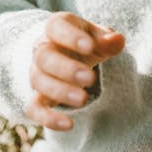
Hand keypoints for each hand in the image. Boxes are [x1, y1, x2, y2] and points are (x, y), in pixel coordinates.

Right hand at [26, 11, 124, 130]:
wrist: (70, 55)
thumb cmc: (86, 42)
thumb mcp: (98, 36)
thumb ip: (107, 38)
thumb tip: (117, 40)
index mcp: (56, 26)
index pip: (56, 26)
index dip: (71, 36)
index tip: (90, 47)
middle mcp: (42, 48)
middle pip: (44, 57)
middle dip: (66, 69)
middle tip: (90, 78)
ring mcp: (37, 73)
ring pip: (38, 81)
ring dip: (60, 92)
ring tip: (84, 99)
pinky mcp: (37, 96)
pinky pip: (34, 109)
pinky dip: (48, 118)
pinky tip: (69, 124)